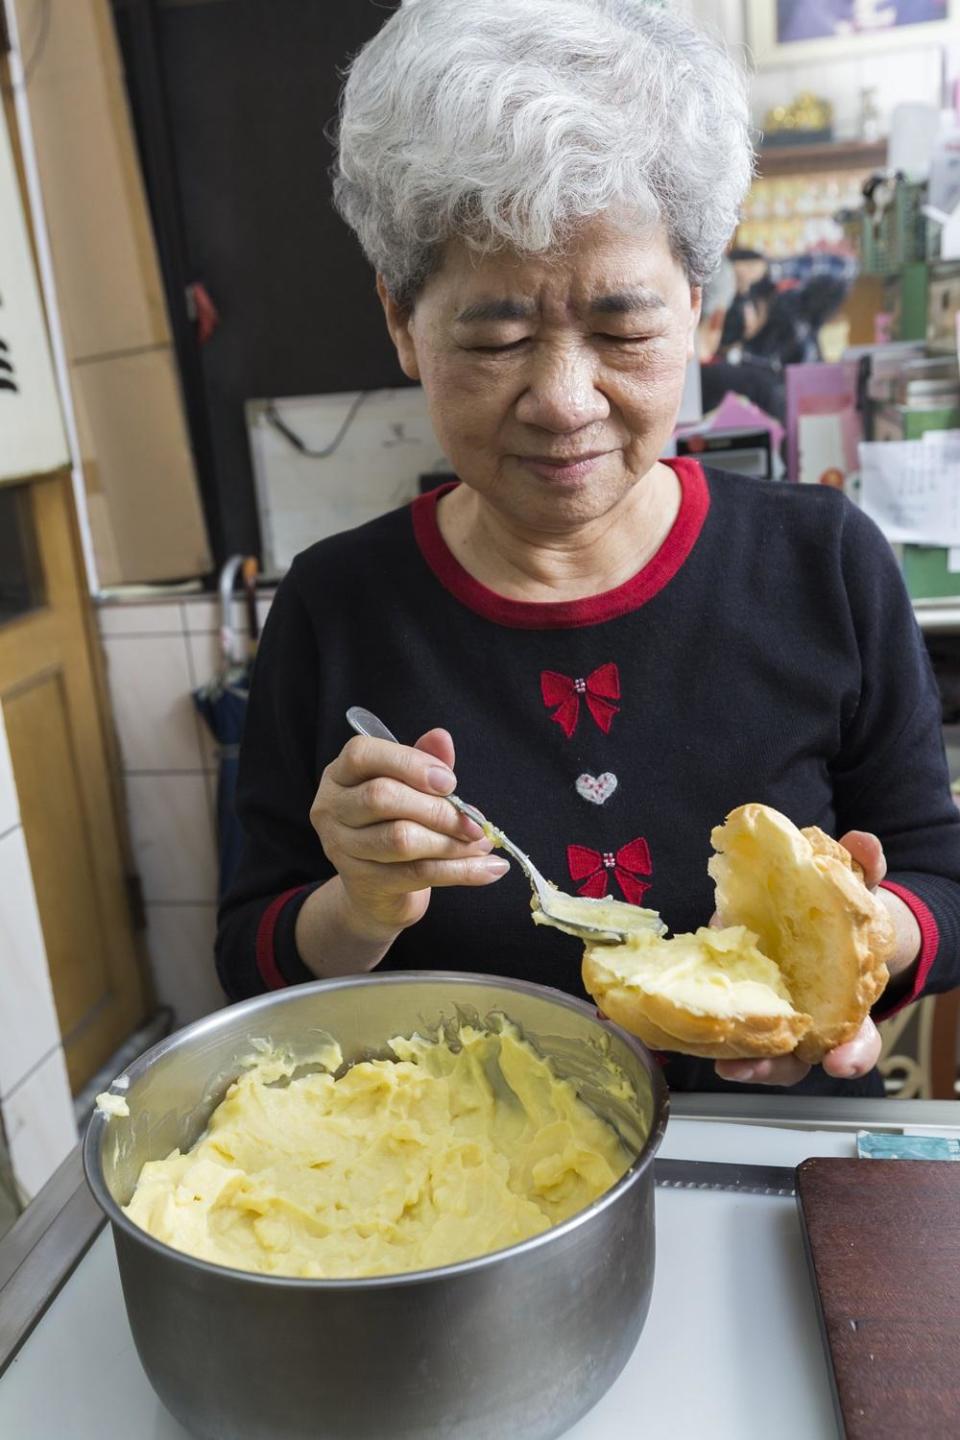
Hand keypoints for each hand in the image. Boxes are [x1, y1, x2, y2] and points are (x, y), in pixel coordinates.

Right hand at [311, 728, 508, 941]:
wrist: (377, 887)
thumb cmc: (394, 822)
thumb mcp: (408, 786)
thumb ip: (423, 760)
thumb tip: (442, 738)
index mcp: (340, 774)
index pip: (362, 755)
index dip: (409, 763)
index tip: (450, 781)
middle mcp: (331, 808)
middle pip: (381, 797)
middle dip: (438, 809)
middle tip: (475, 822)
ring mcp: (342, 847)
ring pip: (400, 839)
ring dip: (452, 842)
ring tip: (484, 843)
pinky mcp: (363, 882)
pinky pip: (418, 874)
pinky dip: (461, 871)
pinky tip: (490, 868)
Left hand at [714, 829, 890, 1087]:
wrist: (816, 913)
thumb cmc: (843, 912)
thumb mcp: (859, 890)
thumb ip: (863, 867)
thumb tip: (861, 842)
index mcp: (845, 1004)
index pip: (854, 1040)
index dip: (851, 1054)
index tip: (841, 1063)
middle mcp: (803, 1017)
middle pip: (791, 1058)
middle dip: (771, 1068)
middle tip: (747, 1070)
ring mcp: (766, 1009)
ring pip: (752, 1048)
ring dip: (736, 1058)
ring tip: (721, 1063)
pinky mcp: (731, 991)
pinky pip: (718, 1014)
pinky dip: (700, 1021)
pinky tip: (676, 1021)